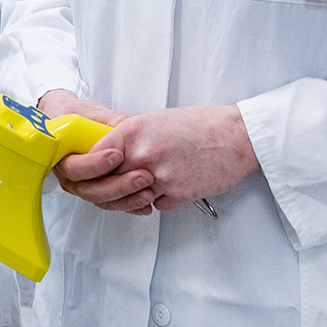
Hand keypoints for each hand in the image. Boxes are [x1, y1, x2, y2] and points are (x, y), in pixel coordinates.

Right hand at [42, 91, 154, 214]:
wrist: (73, 125)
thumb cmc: (78, 118)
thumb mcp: (94, 113)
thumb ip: (113, 122)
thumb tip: (137, 123)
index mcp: (62, 154)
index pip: (74, 166)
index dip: (94, 165)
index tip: (118, 155)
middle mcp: (69, 175)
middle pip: (89, 189)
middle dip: (117, 186)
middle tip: (142, 177)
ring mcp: (82, 186)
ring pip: (101, 200)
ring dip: (126, 199)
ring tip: (148, 192)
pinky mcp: (98, 193)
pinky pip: (111, 204)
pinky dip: (129, 206)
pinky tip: (144, 205)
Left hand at [52, 97, 258, 215]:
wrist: (236, 136)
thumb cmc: (198, 126)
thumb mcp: (153, 121)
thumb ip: (126, 138)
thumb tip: (104, 154)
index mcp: (131, 133)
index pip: (93, 159)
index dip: (91, 170)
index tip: (94, 174)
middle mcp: (142, 154)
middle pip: (108, 184)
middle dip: (110, 189)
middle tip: (116, 188)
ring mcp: (159, 176)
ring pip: (131, 198)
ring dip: (136, 196)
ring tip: (149, 184)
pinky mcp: (176, 194)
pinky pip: (157, 204)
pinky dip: (162, 199)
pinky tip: (174, 183)